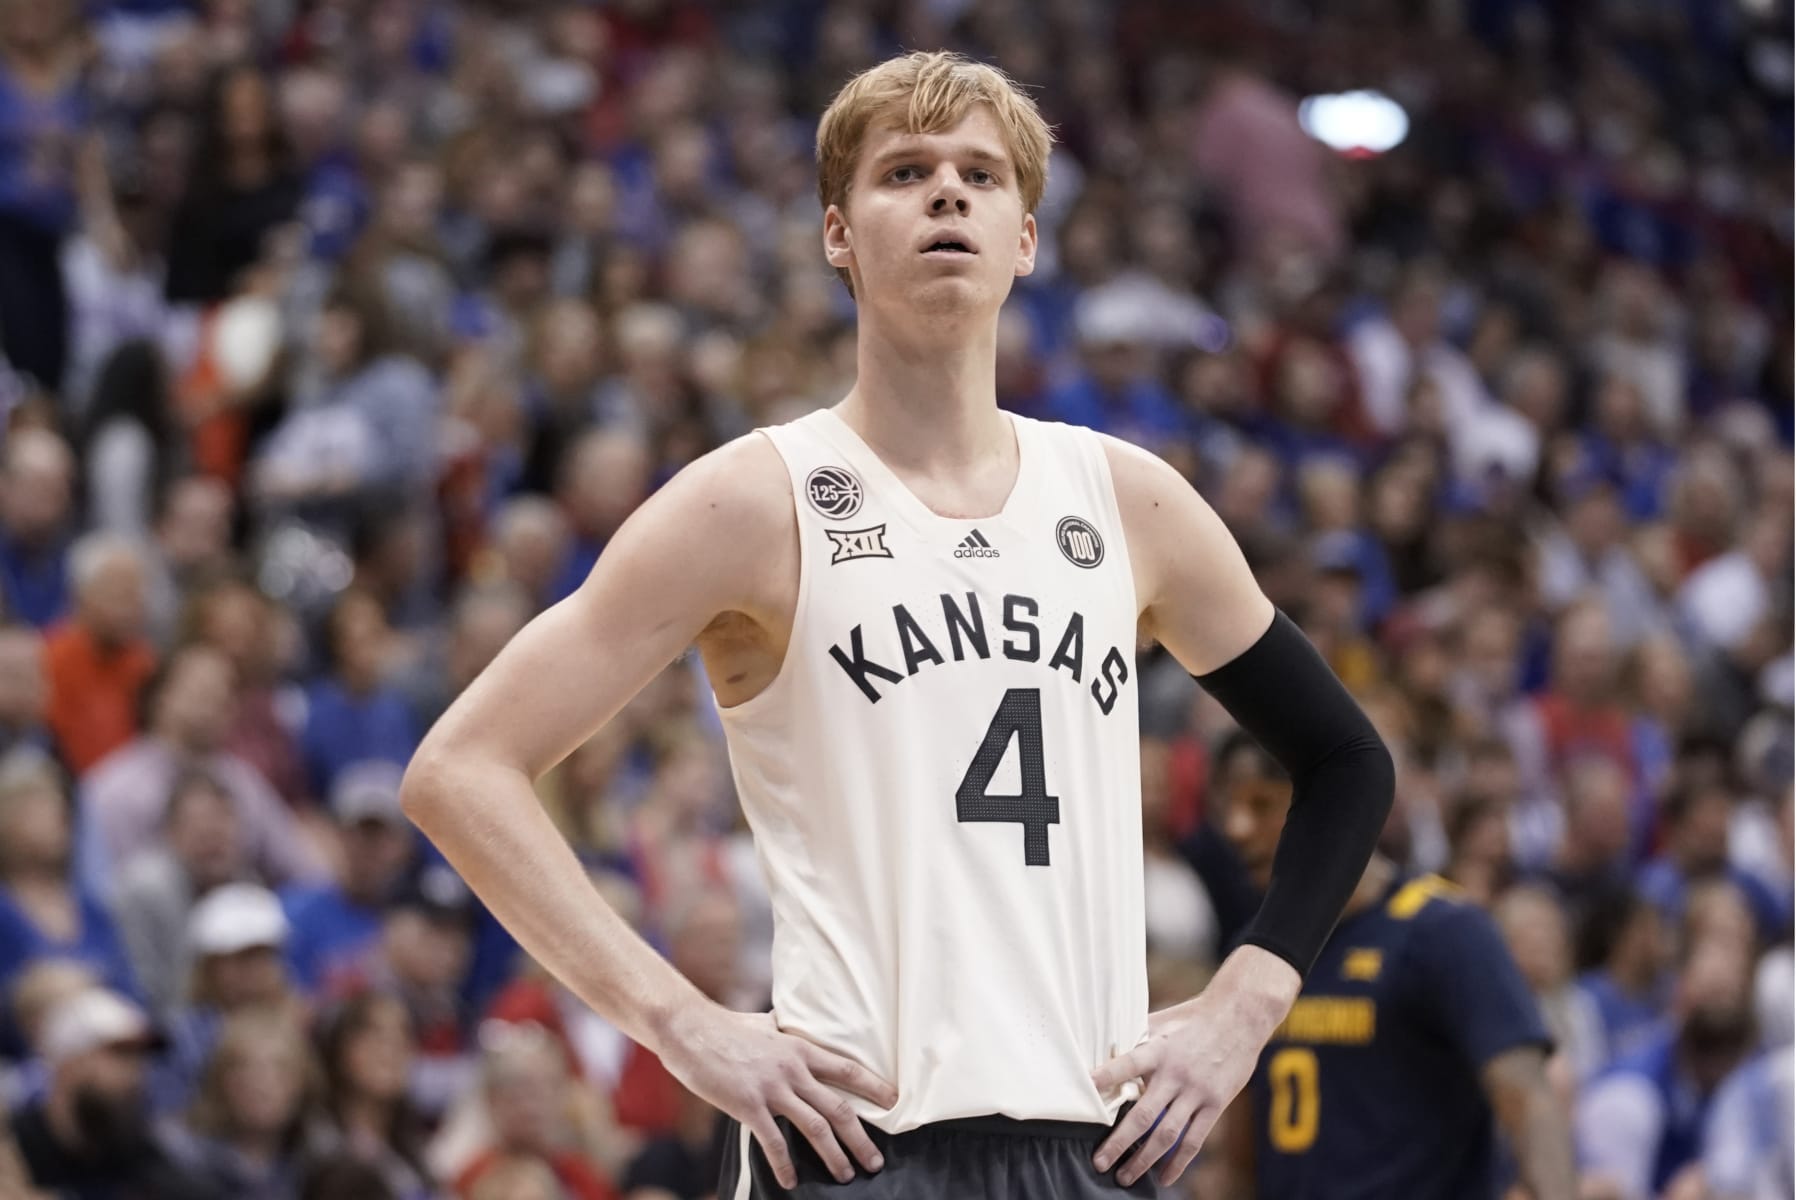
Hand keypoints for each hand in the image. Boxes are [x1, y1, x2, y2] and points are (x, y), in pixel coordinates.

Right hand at [657, 1003, 896, 1188]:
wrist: (690, 1030)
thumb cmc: (726, 1026)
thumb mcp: (764, 1023)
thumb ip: (782, 1030)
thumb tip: (787, 1024)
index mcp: (799, 1049)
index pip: (847, 1070)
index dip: (873, 1087)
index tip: (893, 1101)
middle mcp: (793, 1070)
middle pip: (838, 1108)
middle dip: (861, 1138)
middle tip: (875, 1161)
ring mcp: (772, 1089)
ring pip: (815, 1128)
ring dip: (835, 1155)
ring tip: (846, 1175)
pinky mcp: (748, 1106)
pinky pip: (774, 1142)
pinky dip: (786, 1165)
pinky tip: (791, 1181)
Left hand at [1091, 952, 1295, 1187]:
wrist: (1240, 1015)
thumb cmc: (1193, 1017)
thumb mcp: (1162, 1020)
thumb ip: (1136, 1038)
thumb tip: (1104, 1048)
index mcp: (1158, 1049)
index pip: (1126, 1065)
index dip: (1104, 1078)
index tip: (1083, 1092)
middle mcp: (1176, 1073)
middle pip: (1143, 1115)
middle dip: (1118, 1142)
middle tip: (1099, 1162)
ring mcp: (1197, 1091)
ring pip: (1167, 1134)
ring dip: (1144, 1159)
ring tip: (1124, 1177)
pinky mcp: (1216, 1104)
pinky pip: (1194, 1140)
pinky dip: (1178, 1162)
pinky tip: (1164, 1178)